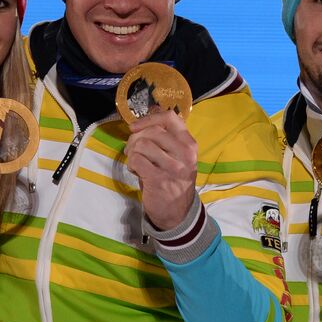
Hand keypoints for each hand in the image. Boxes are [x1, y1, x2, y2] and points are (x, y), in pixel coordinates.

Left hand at [125, 111, 198, 230]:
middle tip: (132, 149)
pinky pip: (137, 160)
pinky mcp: (159, 179)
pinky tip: (136, 170)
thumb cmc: (174, 180)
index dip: (149, 118)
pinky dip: (131, 163)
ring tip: (135, 161)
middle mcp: (184, 154)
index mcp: (189, 144)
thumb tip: (152, 109)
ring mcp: (173, 167)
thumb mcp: (177, 156)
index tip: (136, 126)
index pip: (170, 118)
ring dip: (132, 152)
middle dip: (135, 138)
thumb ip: (167, 135)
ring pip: (142, 144)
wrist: (177, 213)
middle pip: (152, 131)